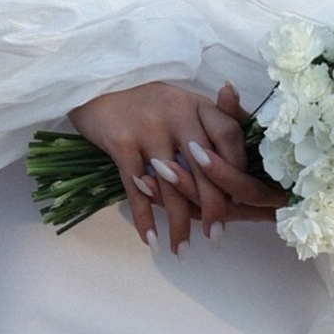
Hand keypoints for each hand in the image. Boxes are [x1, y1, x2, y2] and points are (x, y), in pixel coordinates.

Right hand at [68, 80, 280, 252]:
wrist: (94, 83)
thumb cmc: (144, 101)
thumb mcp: (181, 103)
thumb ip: (210, 125)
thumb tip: (239, 166)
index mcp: (196, 103)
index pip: (229, 134)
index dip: (236, 168)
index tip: (237, 197)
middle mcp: (176, 113)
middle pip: (204, 166)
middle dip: (212, 207)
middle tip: (216, 237)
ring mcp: (148, 127)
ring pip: (171, 185)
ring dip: (178, 223)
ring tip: (183, 250)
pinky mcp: (120, 142)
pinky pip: (136, 188)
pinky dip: (144, 218)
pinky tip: (151, 239)